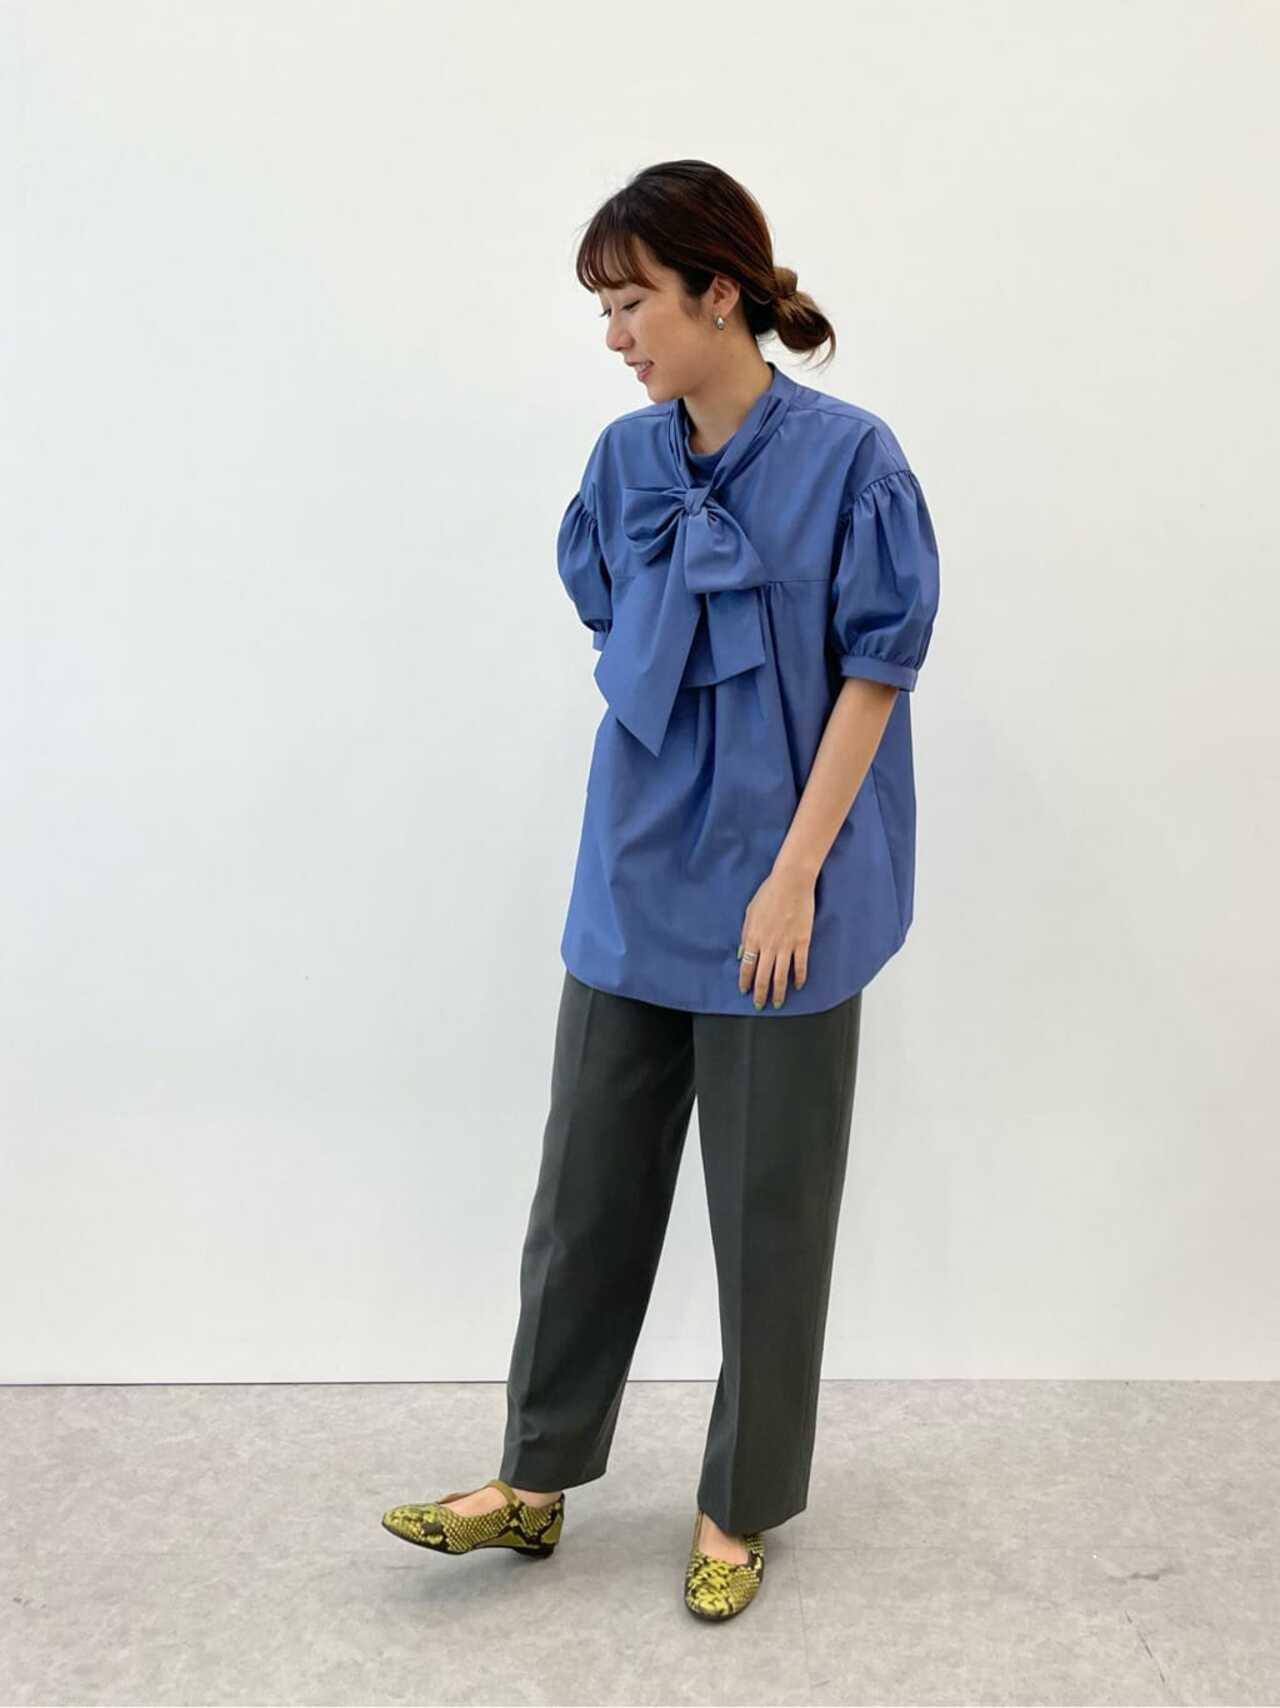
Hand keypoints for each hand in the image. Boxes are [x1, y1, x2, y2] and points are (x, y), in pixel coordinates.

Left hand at [737, 865, 814, 1008]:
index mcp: (753, 938)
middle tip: (759, 1005)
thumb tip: (742, 954)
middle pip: (763, 976)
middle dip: (760, 993)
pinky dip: (799, 977)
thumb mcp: (750, 913)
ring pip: (781, 976)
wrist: (791, 883)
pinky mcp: (802, 942)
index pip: (747, 967)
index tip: (745, 991)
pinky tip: (798, 986)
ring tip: (777, 1003)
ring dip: (778, 992)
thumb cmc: (768, 894)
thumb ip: (746, 935)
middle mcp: (768, 945)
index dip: (745, 981)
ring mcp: (786, 945)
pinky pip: (800, 965)